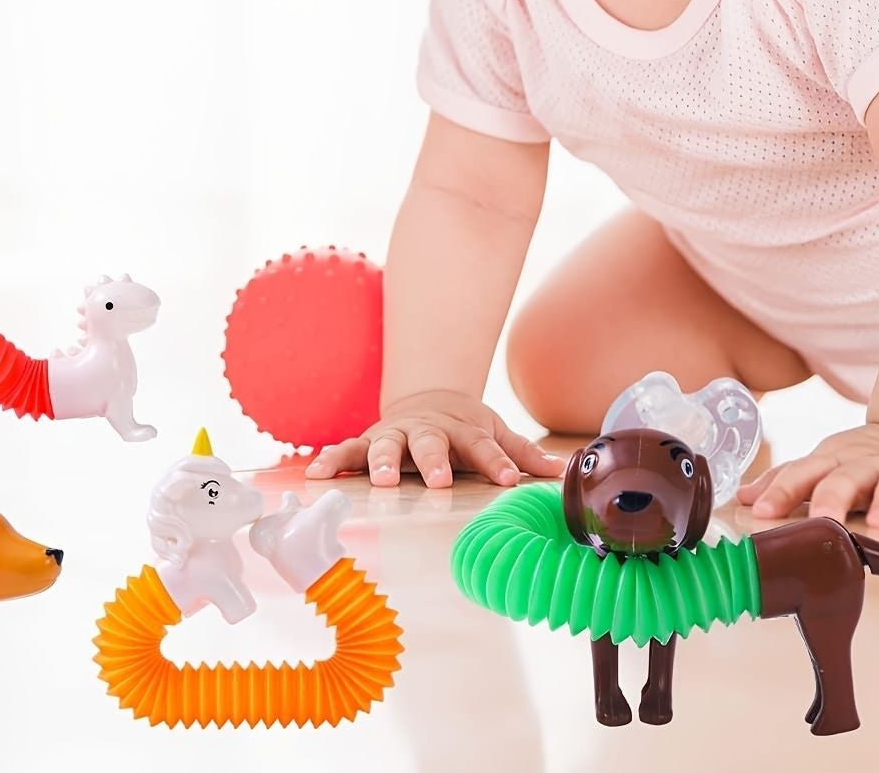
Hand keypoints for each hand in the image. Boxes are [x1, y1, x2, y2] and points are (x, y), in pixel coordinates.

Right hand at [303, 388, 564, 488]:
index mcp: (460, 431)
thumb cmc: (463, 427)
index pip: (482, 446)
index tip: (510, 480)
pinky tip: (315, 475)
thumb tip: (562, 472)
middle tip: (438, 480)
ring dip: (380, 461)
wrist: (426, 398)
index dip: (497, 463)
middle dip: (432, 462)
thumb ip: (522, 453)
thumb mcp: (495, 432)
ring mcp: (392, 436)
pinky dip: (331, 461)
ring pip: (384, 445)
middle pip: (429, 444)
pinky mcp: (366, 443)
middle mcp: (425, 432)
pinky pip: (345, 452)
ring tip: (379, 481)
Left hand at [735, 421, 878, 526]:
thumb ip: (788, 482)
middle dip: (832, 496)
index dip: (781, 491)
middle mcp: (865, 464)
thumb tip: (742, 499)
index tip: (761, 512)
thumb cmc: (860, 463)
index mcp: (832, 462)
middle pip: (845, 478)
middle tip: (824, 518)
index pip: (800, 474)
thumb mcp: (823, 466)